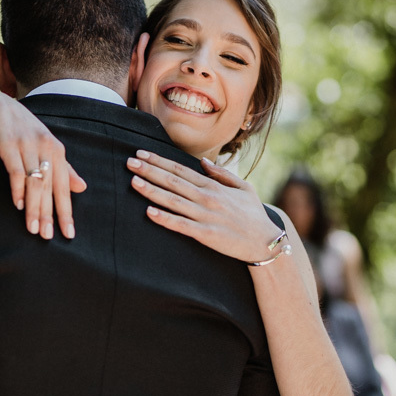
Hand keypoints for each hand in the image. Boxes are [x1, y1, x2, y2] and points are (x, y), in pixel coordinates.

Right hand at [0, 92, 86, 239]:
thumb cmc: (23, 130)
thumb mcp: (46, 147)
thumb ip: (64, 168)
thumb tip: (82, 188)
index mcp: (57, 150)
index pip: (64, 186)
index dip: (66, 211)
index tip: (68, 233)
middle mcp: (45, 147)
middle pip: (50, 187)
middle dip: (49, 214)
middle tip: (47, 237)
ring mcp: (27, 146)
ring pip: (34, 183)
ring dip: (33, 207)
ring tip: (32, 228)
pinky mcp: (8, 144)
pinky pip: (15, 171)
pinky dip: (17, 189)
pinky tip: (18, 206)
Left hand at [126, 150, 282, 261]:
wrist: (265, 242)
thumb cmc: (254, 214)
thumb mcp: (243, 187)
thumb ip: (222, 174)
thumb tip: (203, 162)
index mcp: (213, 186)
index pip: (181, 169)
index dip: (159, 161)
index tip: (141, 154)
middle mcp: (207, 198)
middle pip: (173, 181)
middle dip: (149, 170)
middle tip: (129, 162)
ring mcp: (206, 216)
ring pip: (173, 200)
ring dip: (152, 190)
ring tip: (133, 181)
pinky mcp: (206, 235)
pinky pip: (181, 226)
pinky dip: (165, 218)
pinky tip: (149, 212)